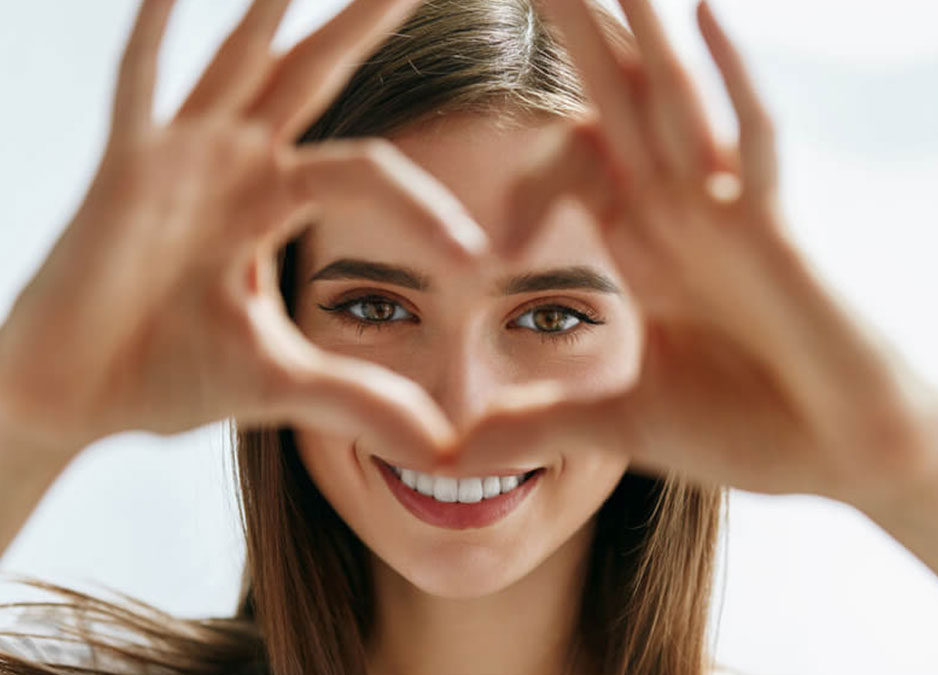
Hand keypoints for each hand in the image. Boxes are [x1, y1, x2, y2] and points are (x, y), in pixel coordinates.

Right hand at [0, 0, 484, 467]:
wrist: (73, 398)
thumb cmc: (166, 376)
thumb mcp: (282, 385)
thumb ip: (361, 401)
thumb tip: (446, 450)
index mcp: (276, 202)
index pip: (371, 175)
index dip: (427, 210)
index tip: (480, 261)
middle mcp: (235, 164)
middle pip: (316, 75)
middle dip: (364, 23)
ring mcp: (179, 158)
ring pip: (239, 63)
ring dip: (273, 9)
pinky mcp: (123, 171)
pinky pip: (139, 89)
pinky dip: (153, 37)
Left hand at [449, 0, 937, 507]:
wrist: (848, 456)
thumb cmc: (752, 430)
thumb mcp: (616, 425)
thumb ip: (535, 427)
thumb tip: (444, 456)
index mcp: (645, 245)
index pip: (575, 163)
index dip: (524, 147)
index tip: (472, 130)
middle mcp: (682, 212)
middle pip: (616, 101)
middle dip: (575, 31)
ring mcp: (729, 214)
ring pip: (672, 98)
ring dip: (636, 27)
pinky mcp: (774, 231)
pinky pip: (753, 140)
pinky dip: (731, 78)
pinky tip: (700, 11)